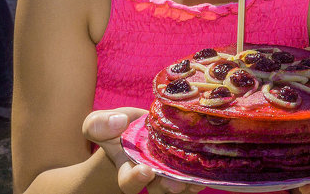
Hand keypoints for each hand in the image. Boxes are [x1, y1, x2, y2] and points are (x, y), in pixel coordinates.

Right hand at [83, 108, 203, 193]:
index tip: (145, 171)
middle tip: (176, 184)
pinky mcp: (189, 163)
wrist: (141, 126)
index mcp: (127, 168)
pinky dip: (204, 172)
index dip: (135, 179)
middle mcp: (151, 174)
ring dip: (189, 183)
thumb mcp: (100, 122)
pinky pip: (198, 173)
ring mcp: (171, 170)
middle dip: (167, 187)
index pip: (128, 181)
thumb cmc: (117, 126)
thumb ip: (100, 124)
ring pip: (181, 184)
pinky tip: (209, 169)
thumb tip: (119, 122)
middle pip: (158, 189)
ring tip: (196, 179)